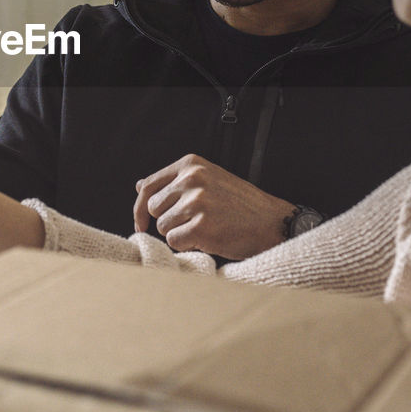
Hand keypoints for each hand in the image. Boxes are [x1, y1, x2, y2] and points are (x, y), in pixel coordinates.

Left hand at [132, 154, 291, 258]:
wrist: (271, 222)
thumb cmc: (240, 204)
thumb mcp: (208, 180)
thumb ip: (174, 182)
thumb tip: (140, 185)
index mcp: (191, 165)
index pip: (148, 185)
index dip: (139, 208)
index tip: (140, 222)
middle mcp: (191, 179)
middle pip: (153, 208)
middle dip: (168, 220)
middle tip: (193, 223)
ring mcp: (197, 202)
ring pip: (163, 227)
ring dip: (179, 233)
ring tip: (204, 229)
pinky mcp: (201, 226)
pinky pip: (174, 242)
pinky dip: (187, 246)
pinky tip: (207, 239)